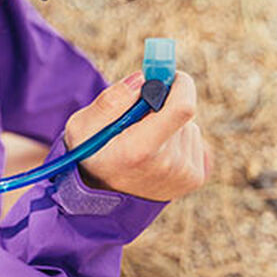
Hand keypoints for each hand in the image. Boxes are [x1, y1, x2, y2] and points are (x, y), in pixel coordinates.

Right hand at [64, 70, 211, 202]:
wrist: (101, 200)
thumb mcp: (82, 126)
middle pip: (181, 114)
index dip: (180, 85)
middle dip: (163, 105)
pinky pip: (193, 141)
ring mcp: (184, 174)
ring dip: (168, 125)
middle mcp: (168, 165)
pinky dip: (177, 140)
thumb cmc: (90, 155)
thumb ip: (110, 100)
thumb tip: (143, 79)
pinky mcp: (194, 178)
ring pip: (188, 127)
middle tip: (140, 113)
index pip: (182, 108)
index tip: (170, 76)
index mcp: (139, 150)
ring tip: (143, 141)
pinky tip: (156, 155)